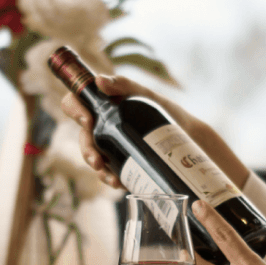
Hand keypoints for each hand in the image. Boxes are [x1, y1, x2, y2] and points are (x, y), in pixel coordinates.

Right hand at [60, 75, 249, 190]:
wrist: (190, 138)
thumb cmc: (167, 112)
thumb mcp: (148, 96)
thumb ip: (125, 85)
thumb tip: (100, 80)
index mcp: (104, 106)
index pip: (76, 104)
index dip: (75, 111)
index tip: (88, 121)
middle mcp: (103, 126)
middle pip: (83, 138)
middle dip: (87, 151)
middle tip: (98, 161)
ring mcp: (112, 146)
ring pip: (93, 157)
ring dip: (98, 170)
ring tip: (111, 178)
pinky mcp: (123, 163)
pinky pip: (108, 172)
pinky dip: (111, 178)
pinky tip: (119, 183)